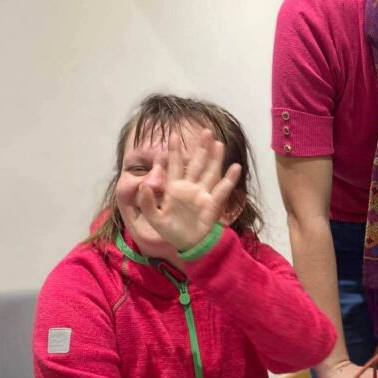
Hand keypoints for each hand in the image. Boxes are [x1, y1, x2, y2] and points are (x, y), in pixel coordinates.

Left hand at [137, 128, 241, 251]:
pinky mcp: (213, 203)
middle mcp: (190, 187)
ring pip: (210, 171)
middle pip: (196, 163)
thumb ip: (147, 203)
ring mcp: (203, 194)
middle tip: (206, 131)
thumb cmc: (171, 231)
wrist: (189, 245)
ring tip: (218, 143)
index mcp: (175, 188)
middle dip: (200, 147)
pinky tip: (235, 167)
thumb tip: (143, 186)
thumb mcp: (154, 219)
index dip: (174, 151)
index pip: (174, 165)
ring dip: (215, 158)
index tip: (173, 135)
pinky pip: (222, 189)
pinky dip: (229, 179)